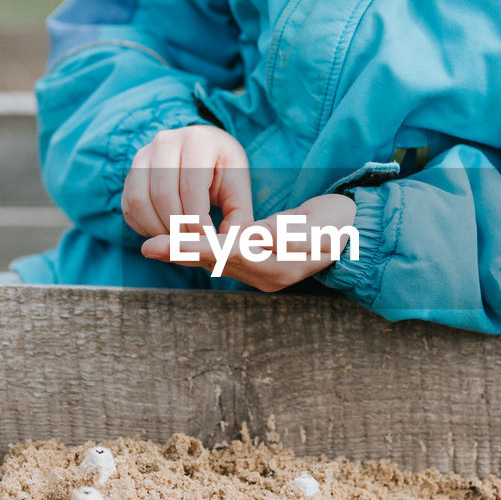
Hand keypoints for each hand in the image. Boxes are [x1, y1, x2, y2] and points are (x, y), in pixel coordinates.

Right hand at [121, 125, 252, 237]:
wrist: (203, 150)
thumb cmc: (223, 171)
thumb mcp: (239, 189)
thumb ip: (238, 218)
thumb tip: (223, 249)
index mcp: (198, 141)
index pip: (191, 188)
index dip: (198, 222)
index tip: (209, 241)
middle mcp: (165, 142)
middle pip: (162, 195)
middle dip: (177, 228)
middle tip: (193, 245)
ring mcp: (143, 156)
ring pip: (140, 201)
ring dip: (158, 230)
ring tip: (179, 241)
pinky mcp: (130, 173)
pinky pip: (129, 207)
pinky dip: (144, 227)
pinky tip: (164, 233)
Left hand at [141, 192, 357, 291]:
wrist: (352, 235)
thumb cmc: (338, 224)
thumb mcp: (321, 225)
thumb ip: (291, 231)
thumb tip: (262, 237)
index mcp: (281, 265)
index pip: (232, 253)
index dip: (201, 246)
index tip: (172, 240)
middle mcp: (268, 276)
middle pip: (217, 262)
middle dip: (181, 252)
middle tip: (148, 247)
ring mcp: (263, 275)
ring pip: (216, 263)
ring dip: (183, 253)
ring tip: (152, 246)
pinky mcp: (258, 268)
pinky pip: (222, 261)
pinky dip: (197, 252)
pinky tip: (176, 245)